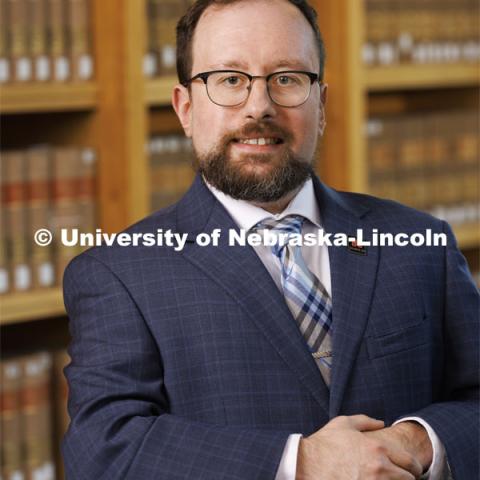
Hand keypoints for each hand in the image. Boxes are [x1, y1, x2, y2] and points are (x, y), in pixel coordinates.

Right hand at [296, 415, 422, 479]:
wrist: (307, 465)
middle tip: (399, 476)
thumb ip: (365, 421)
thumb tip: (381, 422)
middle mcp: (380, 468)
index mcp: (378, 449)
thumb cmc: (324, 444)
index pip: (410, 462)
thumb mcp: (343, 424)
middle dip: (406, 477)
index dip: (413, 467)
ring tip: (387, 479)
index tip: (409, 469)